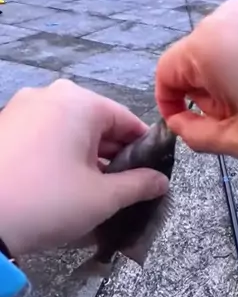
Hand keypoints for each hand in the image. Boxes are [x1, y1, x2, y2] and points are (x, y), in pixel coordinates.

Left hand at [0, 80, 168, 256]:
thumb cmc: (49, 202)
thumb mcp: (102, 198)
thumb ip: (138, 185)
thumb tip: (161, 181)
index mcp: (80, 103)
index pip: (127, 120)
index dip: (145, 148)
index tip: (153, 173)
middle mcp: (49, 95)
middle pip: (97, 123)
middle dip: (114, 154)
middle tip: (124, 188)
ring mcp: (21, 108)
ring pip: (69, 130)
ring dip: (86, 157)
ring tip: (92, 191)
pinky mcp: (3, 126)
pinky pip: (44, 135)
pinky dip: (59, 155)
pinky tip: (62, 184)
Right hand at [155, 0, 237, 161]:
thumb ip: (197, 137)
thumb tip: (180, 126)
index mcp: (206, 47)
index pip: (165, 73)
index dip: (170, 105)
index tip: (187, 128)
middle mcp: (223, 19)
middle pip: (192, 62)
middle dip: (204, 96)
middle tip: (236, 123)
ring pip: (217, 53)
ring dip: (225, 84)